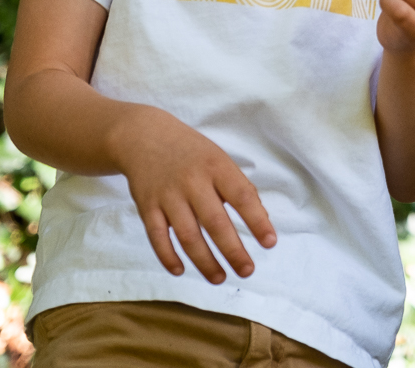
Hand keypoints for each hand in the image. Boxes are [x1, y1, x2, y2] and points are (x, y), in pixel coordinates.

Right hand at [110, 106, 276, 282]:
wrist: (144, 136)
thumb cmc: (191, 153)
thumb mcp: (219, 159)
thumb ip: (239, 188)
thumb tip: (261, 220)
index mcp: (216, 166)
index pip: (241, 196)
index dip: (257, 220)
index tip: (270, 243)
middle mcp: (192, 181)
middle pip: (215, 222)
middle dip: (233, 251)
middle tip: (247, 271)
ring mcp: (168, 195)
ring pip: (188, 235)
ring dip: (205, 261)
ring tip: (220, 278)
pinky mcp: (147, 207)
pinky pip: (157, 237)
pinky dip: (168, 256)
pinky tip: (180, 271)